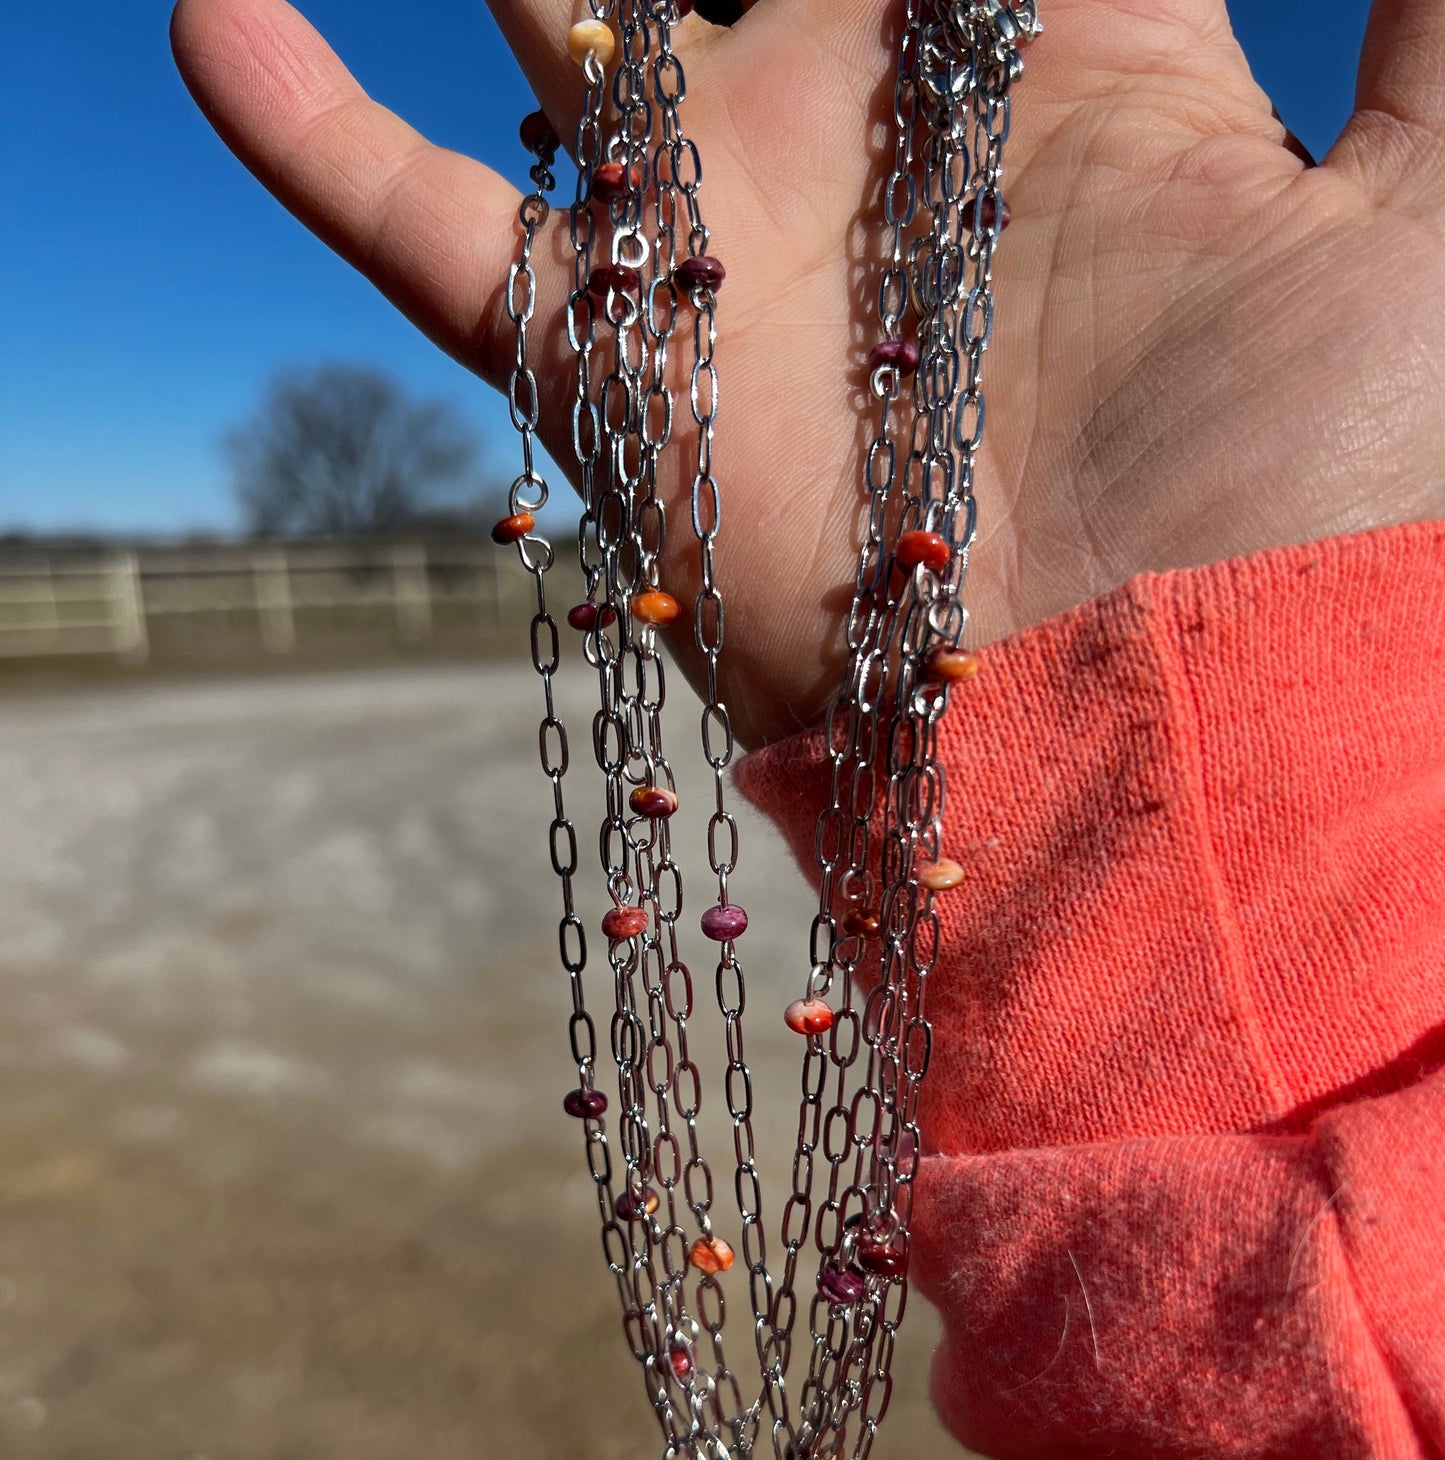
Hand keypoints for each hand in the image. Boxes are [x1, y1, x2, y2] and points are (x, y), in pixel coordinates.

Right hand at [172, 0, 1444, 747]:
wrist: (1147, 754)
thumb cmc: (1309, 514)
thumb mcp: (1415, 226)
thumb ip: (1423, 21)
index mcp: (1077, 68)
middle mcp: (876, 138)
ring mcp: (727, 247)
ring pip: (564, 20)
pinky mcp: (609, 374)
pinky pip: (427, 231)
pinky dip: (309, 132)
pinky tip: (211, 7)